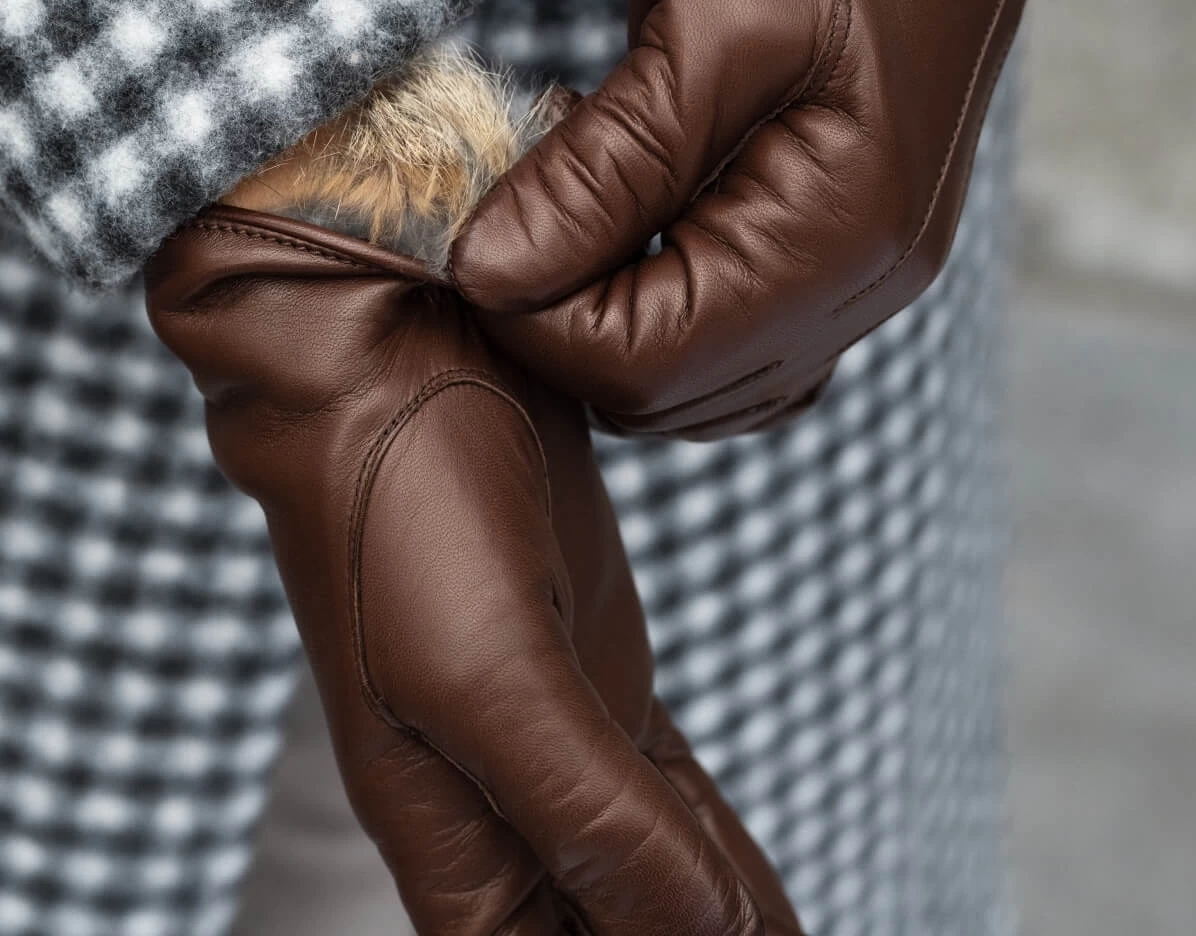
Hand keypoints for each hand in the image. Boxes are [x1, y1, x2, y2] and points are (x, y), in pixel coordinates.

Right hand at [146, 206, 802, 934]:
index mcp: (457, 836)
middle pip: (609, 934)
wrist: (395, 364)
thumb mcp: (487, 673)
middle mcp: (505, 801)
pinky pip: (667, 793)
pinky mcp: (598, 667)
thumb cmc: (402, 510)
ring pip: (648, 875)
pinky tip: (752, 891)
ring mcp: (558, 732)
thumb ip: (591, 816)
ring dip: (713, 928)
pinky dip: (714, 850)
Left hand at [452, 0, 1066, 439]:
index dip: (532, 320)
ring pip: (694, 377)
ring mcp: (859, 277)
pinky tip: (631, 236)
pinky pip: (731, 340)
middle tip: (519, 216)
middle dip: (562, 321)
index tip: (472, 241)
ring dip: (605, 317)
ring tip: (577, 210)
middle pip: (667, 386)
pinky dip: (656, 309)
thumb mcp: (705, 24)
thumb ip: (600, 172)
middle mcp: (862, 286)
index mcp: (840, 241)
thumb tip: (488, 273)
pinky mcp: (840, 252)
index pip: (642, 362)